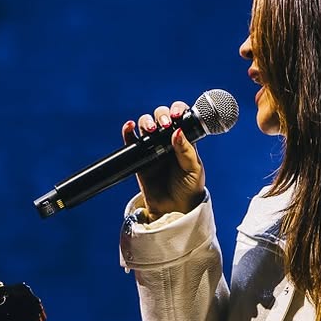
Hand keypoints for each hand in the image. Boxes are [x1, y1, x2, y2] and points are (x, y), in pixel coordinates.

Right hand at [122, 100, 206, 218]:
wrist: (174, 210)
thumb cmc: (189, 189)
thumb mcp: (193, 169)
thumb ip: (186, 150)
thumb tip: (177, 131)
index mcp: (184, 139)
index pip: (180, 116)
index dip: (177, 110)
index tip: (176, 115)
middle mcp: (167, 140)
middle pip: (160, 116)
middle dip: (161, 115)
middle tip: (165, 125)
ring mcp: (152, 148)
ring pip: (145, 125)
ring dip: (146, 121)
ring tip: (151, 129)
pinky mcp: (139, 158)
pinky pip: (130, 141)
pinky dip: (127, 131)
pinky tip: (129, 127)